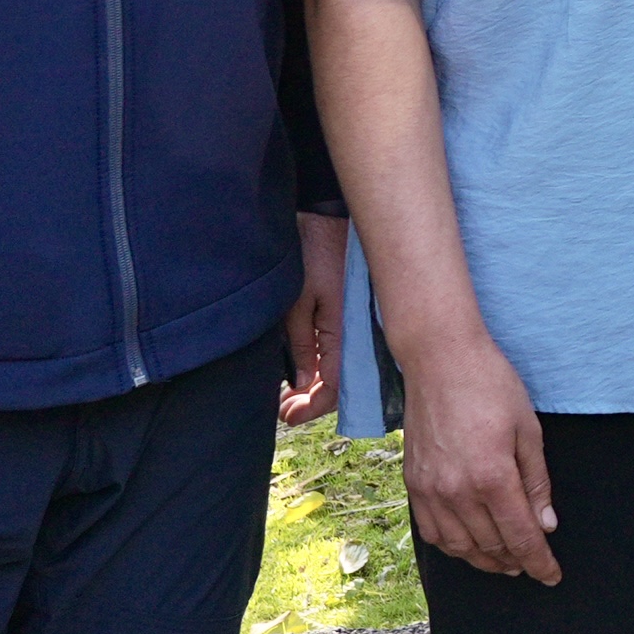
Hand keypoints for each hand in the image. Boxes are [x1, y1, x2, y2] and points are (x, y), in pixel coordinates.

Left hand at [280, 212, 348, 426]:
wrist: (326, 216)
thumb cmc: (312, 254)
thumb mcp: (298, 302)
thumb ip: (301, 344)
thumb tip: (303, 384)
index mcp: (343, 333)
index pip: (333, 387)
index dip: (311, 408)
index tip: (286, 416)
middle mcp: (351, 333)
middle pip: (337, 383)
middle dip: (310, 402)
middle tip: (283, 409)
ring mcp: (348, 324)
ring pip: (336, 369)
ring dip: (313, 386)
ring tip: (286, 394)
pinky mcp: (343, 314)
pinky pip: (334, 351)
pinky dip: (317, 366)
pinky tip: (301, 370)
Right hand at [401, 324, 560, 586]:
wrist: (439, 358)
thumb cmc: (491, 386)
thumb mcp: (528, 430)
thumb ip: (536, 483)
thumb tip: (545, 526)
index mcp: (493, 477)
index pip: (521, 537)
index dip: (539, 563)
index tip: (552, 576)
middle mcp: (458, 491)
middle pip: (492, 546)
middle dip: (516, 563)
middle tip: (532, 566)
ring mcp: (431, 490)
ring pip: (460, 547)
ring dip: (485, 561)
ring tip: (505, 562)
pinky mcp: (414, 483)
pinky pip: (432, 532)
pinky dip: (453, 547)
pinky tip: (469, 545)